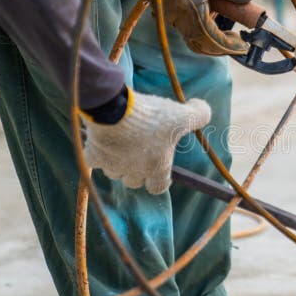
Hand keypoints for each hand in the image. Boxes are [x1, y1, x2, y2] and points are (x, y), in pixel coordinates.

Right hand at [82, 90, 210, 194]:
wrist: (114, 110)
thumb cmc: (151, 117)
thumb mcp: (182, 115)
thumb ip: (199, 114)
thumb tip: (203, 109)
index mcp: (156, 167)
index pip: (158, 186)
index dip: (160, 178)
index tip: (160, 168)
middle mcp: (133, 172)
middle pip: (134, 181)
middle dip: (137, 170)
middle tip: (140, 151)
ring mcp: (111, 166)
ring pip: (114, 172)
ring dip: (117, 163)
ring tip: (121, 145)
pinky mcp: (93, 156)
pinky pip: (93, 161)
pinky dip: (96, 153)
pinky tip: (101, 141)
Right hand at [163, 0, 255, 55]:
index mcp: (191, 14)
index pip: (214, 41)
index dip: (231, 45)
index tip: (245, 44)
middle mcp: (179, 22)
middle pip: (203, 46)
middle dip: (222, 47)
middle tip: (238, 42)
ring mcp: (173, 20)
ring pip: (195, 41)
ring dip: (213, 41)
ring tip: (229, 32)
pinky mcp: (170, 16)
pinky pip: (189, 32)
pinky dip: (204, 32)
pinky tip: (213, 18)